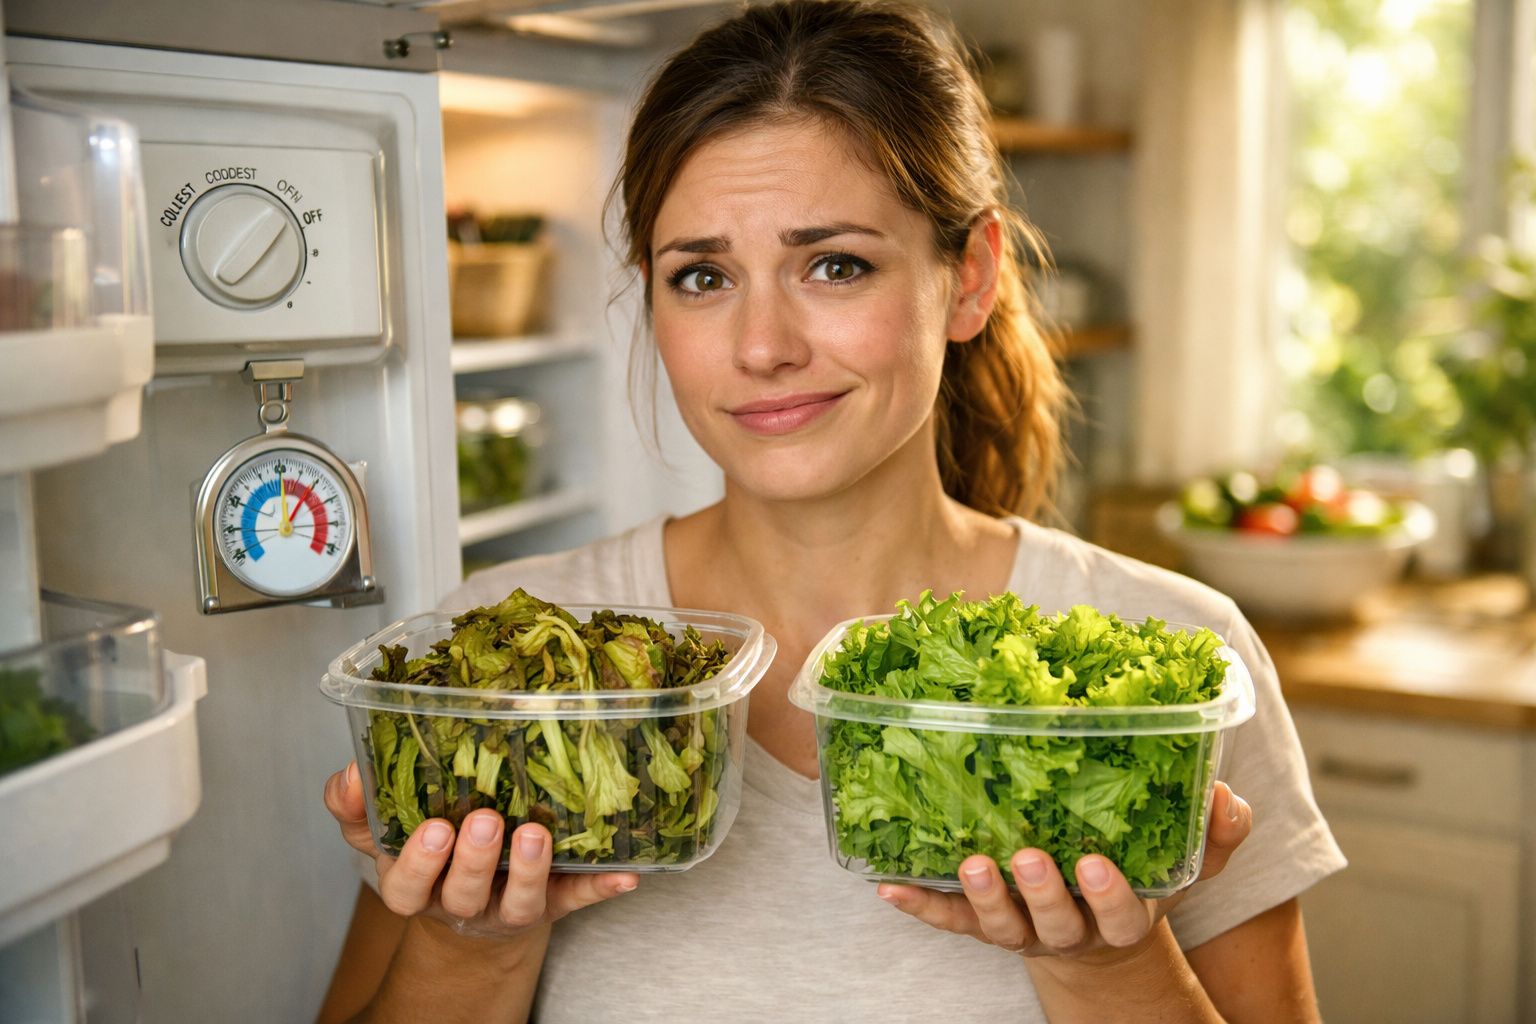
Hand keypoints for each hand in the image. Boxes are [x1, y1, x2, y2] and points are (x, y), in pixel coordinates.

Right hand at [323, 761, 637, 941]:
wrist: (474, 910)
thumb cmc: (430, 854)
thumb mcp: (381, 831)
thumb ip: (354, 805)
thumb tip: (350, 772)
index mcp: (417, 885)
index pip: (406, 885)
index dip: (419, 863)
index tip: (433, 828)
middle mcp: (463, 901)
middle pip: (463, 893)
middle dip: (474, 861)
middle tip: (486, 822)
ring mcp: (511, 905)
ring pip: (521, 901)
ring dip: (531, 870)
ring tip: (536, 834)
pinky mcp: (555, 904)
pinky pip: (579, 899)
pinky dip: (601, 888)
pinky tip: (625, 875)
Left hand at [878, 781, 1252, 964]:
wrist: (1094, 940)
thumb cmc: (1135, 880)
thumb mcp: (1182, 863)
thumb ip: (1214, 834)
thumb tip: (1225, 795)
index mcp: (1120, 914)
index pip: (1123, 913)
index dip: (1109, 894)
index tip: (1097, 863)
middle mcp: (1069, 929)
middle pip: (1056, 923)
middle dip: (1042, 893)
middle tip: (1029, 856)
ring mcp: (1021, 930)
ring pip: (1000, 926)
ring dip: (982, 897)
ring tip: (972, 862)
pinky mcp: (979, 925)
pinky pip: (946, 920)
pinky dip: (919, 904)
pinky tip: (887, 884)